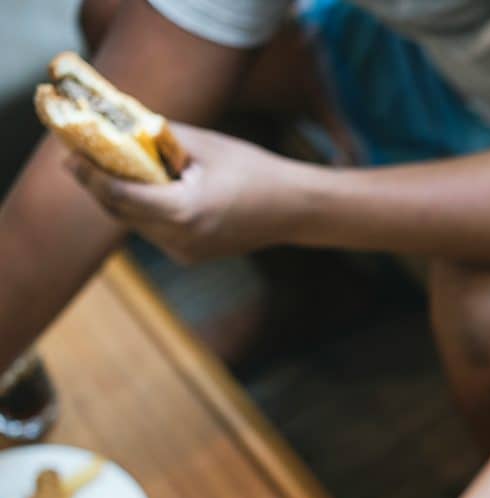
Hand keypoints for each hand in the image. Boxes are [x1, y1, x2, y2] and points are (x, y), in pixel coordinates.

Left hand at [65, 123, 297, 263]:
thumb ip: (158, 136)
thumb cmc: (254, 171)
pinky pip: (153, 231)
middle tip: (80, 158)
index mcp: (183, 211)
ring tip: (110, 169)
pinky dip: (143, 211)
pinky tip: (149, 190)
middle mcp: (180, 239)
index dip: (89, 174)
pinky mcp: (190, 256)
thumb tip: (119, 122)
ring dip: (120, 198)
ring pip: (134, 224)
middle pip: (119, 212)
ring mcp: (185, 252)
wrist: (292, 209)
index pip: (118, 195)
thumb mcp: (205, 145)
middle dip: (97, 185)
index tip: (71, 154)